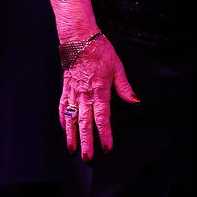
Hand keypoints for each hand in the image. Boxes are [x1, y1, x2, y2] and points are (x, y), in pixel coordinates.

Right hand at [59, 34, 138, 159]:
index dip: (104, 135)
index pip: (102, 119)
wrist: (79, 39)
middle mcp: (85, 95)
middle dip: (86, 142)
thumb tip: (134, 100)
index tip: (106, 147)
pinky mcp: (66, 89)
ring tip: (72, 149)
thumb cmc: (99, 51)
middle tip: (87, 157)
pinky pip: (63, 107)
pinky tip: (64, 128)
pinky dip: (63, 119)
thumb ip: (124, 86)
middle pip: (85, 124)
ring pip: (71, 119)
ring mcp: (73, 93)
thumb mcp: (117, 67)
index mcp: (99, 91)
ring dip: (71, 135)